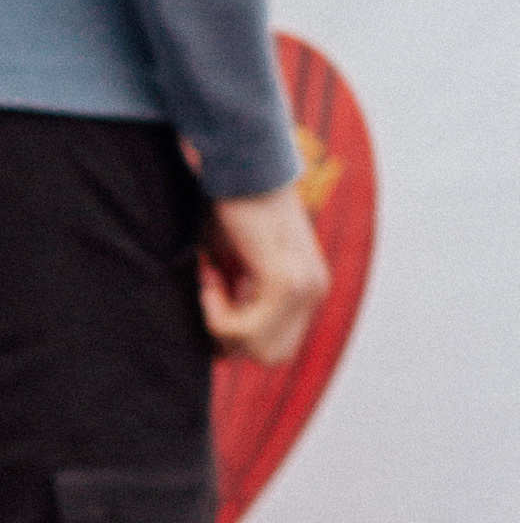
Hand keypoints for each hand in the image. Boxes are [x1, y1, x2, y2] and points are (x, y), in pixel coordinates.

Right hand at [200, 181, 326, 365]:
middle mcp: (314, 290)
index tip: (217, 295)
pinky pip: (245, 329)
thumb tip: (217, 344)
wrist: (238, 166)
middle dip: (232, 338)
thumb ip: (238, 298)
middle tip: (213, 294)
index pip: (277, 347)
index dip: (239, 336)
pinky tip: (210, 278)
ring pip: (258, 348)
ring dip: (220, 324)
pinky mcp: (285, 281)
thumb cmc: (229, 207)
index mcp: (307, 287)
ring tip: (210, 281)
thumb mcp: (235, 263)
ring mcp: (305, 287)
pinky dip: (217, 313)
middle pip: (271, 356)